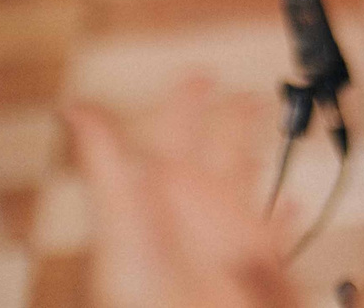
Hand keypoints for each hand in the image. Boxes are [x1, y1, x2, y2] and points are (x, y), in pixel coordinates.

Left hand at [67, 77, 291, 307]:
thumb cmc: (138, 289)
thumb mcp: (119, 216)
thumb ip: (105, 159)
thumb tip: (73, 109)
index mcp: (165, 186)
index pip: (178, 128)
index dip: (188, 98)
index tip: (201, 76)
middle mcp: (198, 205)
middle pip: (220, 148)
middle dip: (234, 119)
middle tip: (248, 97)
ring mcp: (228, 230)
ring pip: (246, 185)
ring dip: (257, 161)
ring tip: (266, 146)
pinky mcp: (255, 259)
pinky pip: (274, 231)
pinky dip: (284, 216)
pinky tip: (290, 204)